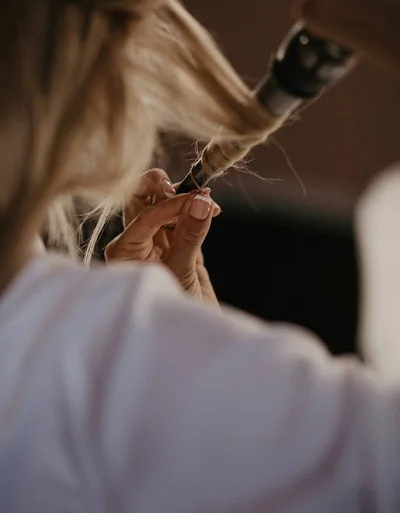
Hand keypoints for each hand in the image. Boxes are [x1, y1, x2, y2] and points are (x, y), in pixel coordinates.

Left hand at [105, 169, 220, 304]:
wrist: (188, 342)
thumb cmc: (172, 313)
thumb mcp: (181, 273)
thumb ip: (190, 235)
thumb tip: (200, 200)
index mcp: (124, 250)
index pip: (144, 214)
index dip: (171, 203)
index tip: (197, 199)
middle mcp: (136, 243)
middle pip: (142, 199)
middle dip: (165, 187)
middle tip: (191, 188)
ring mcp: (157, 243)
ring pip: (164, 206)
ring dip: (185, 197)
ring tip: (209, 202)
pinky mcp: (178, 246)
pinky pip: (183, 219)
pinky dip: (196, 210)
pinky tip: (211, 209)